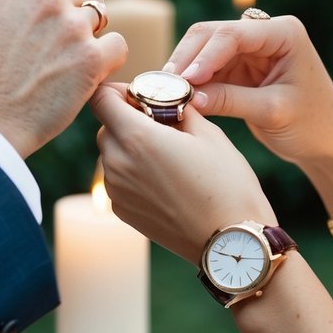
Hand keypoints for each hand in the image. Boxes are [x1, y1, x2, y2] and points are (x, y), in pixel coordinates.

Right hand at [0, 0, 126, 156]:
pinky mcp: (91, 57)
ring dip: (91, 36)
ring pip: (102, 17)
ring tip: (72, 62)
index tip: (51, 19)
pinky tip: (92, 74)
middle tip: (64, 43)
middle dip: (77, 14)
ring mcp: (70, 25)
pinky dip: (109, 60)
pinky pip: (118, 45)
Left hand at [90, 84, 274, 264]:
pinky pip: (118, 178)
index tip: (141, 96)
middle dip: (128, 118)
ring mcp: (116, 191)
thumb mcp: (208, 133)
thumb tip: (165, 98)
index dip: (118, 91)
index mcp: (136, 138)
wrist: (231, 242)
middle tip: (163, 124)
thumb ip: (177, 109)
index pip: (101, 98)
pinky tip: (166, 179)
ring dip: (131, 146)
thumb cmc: (227, 184)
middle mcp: (117, 164)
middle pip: (105, 126)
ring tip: (169, 154)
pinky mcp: (122, 212)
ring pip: (112, 153)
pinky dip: (134, 170)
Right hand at [167, 15, 332, 174]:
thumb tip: (190, 96)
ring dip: (186, 70)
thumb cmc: (313, 126)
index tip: (184, 81)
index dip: (205, 56)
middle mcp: (265, 33)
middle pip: (212, 35)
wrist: (328, 144)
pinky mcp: (240, 68)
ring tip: (165, 94)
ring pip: (204, 50)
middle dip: (188, 59)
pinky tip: (177, 98)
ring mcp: (251, 49)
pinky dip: (193, 82)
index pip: (233, 34)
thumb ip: (232, 100)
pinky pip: (208, 69)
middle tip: (164, 87)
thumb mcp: (273, 112)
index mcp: (284, 33)